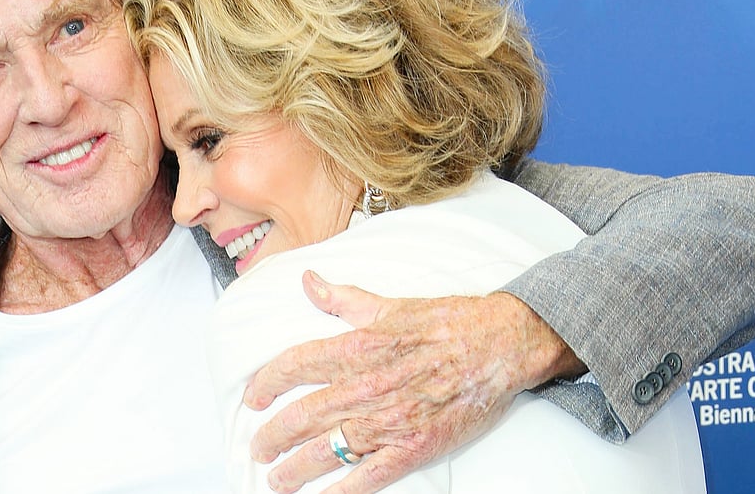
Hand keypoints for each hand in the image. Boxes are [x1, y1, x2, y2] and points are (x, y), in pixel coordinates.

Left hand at [244, 271, 583, 493]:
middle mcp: (366, 386)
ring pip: (327, 449)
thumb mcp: (388, 304)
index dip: (267, 383)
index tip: (254, 397)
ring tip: (276, 479)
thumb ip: (342, 298)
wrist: (499, 343)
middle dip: (273, 436)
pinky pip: (369, 475)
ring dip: (295, 468)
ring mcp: (389, 420)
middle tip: (258, 447)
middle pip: (302, 415)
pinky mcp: (414, 445)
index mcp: (357, 348)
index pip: (295, 366)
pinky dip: (341, 490)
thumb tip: (308, 282)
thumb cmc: (447, 322)